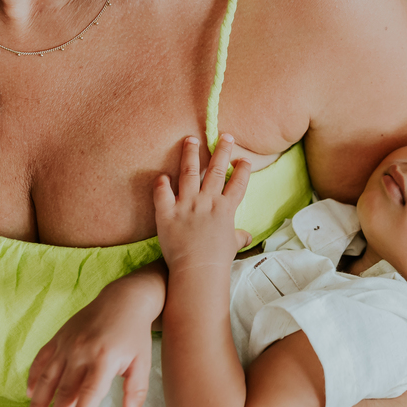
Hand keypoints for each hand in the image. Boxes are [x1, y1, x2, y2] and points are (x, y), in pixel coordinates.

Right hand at [24, 265, 165, 406]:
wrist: (123, 299)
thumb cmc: (134, 334)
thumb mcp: (142, 361)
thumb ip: (136, 390)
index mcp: (104, 359)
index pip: (89, 392)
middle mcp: (81, 351)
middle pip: (66, 390)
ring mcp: (67, 344)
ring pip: (48, 378)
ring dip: (37, 403)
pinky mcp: (58, 337)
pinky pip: (42, 359)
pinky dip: (34, 377)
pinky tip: (30, 394)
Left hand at [154, 134, 251, 271]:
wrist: (198, 270)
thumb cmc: (218, 260)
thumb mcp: (232, 245)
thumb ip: (238, 237)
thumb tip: (246, 237)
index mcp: (226, 209)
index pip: (238, 183)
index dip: (243, 169)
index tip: (244, 158)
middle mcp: (207, 201)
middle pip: (217, 170)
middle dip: (222, 151)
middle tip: (225, 136)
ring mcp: (187, 205)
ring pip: (189, 173)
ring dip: (190, 154)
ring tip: (190, 140)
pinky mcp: (167, 213)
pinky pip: (162, 193)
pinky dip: (161, 183)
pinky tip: (161, 175)